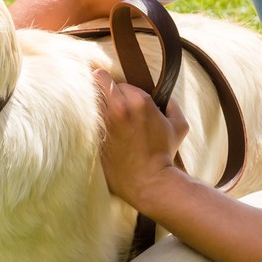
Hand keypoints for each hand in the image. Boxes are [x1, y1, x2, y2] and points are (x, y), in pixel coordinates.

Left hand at [93, 69, 188, 205]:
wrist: (149, 181)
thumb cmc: (164, 154)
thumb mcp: (179, 126)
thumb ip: (172, 105)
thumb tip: (163, 97)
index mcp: (139, 101)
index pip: (120, 82)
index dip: (122, 90)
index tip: (122, 99)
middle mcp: (119, 108)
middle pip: (99, 81)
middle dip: (103, 88)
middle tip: (104, 97)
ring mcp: (104, 122)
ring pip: (88, 96)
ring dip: (91, 100)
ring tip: (93, 107)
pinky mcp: (93, 136)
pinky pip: (82, 117)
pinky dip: (84, 116)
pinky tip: (87, 121)